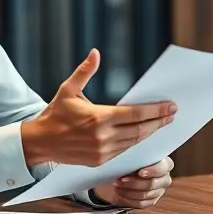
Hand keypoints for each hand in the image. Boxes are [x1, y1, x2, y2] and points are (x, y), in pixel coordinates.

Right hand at [21, 49, 175, 166]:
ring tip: (162, 123)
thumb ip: (85, 71)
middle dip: (159, 122)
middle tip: (172, 114)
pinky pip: (124, 151)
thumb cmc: (55, 113)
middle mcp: (103, 136)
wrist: (39, 142)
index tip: (171, 106)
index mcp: (98, 117)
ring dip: (150, 133)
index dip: (156, 111)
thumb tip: (95, 52)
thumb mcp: (68, 89)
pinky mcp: (100, 161)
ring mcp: (102, 151)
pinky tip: (144, 134)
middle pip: (140, 130)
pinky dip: (136, 142)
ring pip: (134, 142)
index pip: (135, 114)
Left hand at [93, 157, 173, 208]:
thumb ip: (135, 151)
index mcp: (164, 163)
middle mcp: (164, 178)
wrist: (120, 174)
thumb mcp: (130, 153)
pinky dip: (128, 200)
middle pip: (153, 184)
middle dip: (134, 183)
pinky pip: (141, 204)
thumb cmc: (128, 161)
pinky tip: (119, 194)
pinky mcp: (150, 201)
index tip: (140, 172)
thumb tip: (134, 144)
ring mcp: (158, 191)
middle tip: (120, 179)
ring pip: (145, 195)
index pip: (164, 167)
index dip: (153, 171)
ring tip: (117, 185)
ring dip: (128, 191)